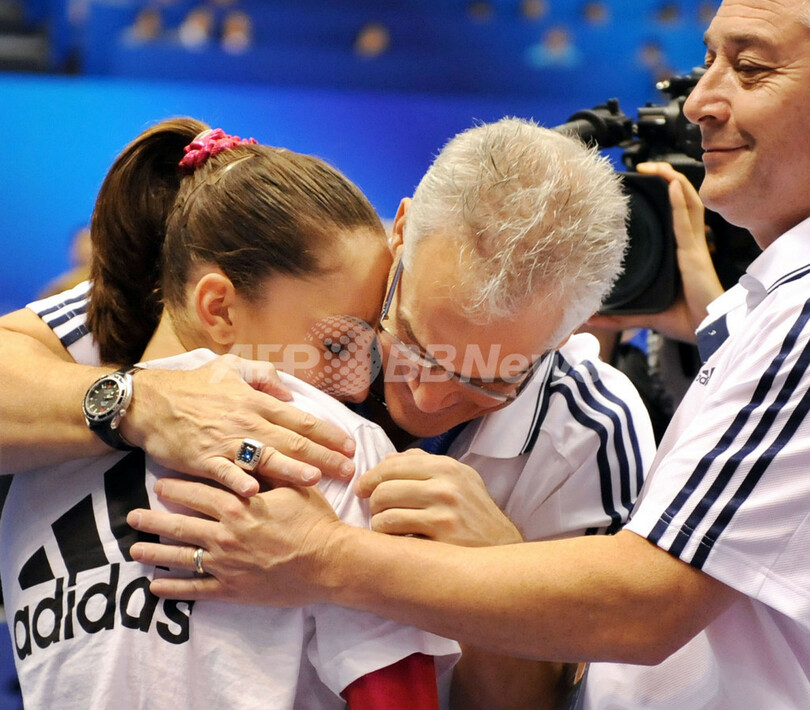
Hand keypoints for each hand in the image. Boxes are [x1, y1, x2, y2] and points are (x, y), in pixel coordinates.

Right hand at [120, 354, 356, 495]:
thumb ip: (263, 376)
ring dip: (291, 469)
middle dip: (323, 456)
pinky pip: (223, 472)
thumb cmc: (193, 386)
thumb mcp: (231, 369)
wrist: (149, 401)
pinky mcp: (202, 459)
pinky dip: (238, 481)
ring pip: (264, 457)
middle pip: (291, 441)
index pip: (300, 419)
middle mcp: (246, 422)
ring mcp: (224, 442)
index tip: (349, 445)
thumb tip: (288, 393)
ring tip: (315, 478)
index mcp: (255, 402)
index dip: (328, 433)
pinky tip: (254, 492)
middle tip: (348, 469)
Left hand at [128, 477, 342, 603]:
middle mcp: (225, 535)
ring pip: (181, 558)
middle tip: (133, 515)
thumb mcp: (294, 487)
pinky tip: (155, 588)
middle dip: (154, 519)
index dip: (177, 489)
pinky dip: (174, 589)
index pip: (198, 494)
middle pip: (181, 525)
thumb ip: (269, 471)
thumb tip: (252, 454)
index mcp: (239, 506)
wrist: (330, 562)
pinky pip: (196, 590)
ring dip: (155, 553)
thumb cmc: (315, 521)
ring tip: (134, 550)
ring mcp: (226, 565)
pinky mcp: (233, 590)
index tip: (160, 485)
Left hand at [355, 450, 522, 546]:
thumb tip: (388, 458)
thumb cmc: (475, 517)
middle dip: (372, 501)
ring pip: (384, 511)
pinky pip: (394, 533)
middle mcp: (446, 484)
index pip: (393, 464)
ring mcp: (444, 511)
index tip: (362, 489)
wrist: (503, 551)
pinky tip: (396, 542)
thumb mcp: (459, 481)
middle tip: (376, 512)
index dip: (371, 477)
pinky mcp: (440, 538)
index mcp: (447, 466)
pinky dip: (386, 538)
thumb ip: (424, 465)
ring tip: (386, 529)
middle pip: (384, 488)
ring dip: (377, 522)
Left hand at [588, 162, 723, 342]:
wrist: (705, 331)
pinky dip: (680, 201)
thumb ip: (617, 317)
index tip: (642, 185)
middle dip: (667, 180)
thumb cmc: (682, 319)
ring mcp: (693, 247)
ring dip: (673, 181)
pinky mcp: (695, 254)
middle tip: (646, 167)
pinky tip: (672, 185)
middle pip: (682, 201)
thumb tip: (588, 319)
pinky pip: (688, 221)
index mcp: (679, 253)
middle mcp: (688, 244)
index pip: (674, 216)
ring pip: (688, 203)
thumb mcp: (643, 314)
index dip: (665, 196)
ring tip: (657, 167)